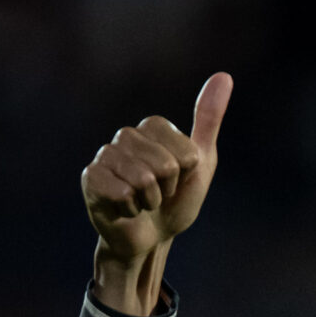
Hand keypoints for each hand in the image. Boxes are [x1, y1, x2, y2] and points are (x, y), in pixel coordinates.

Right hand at [81, 72, 231, 316]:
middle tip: (158, 196)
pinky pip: (120, 193)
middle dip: (167, 190)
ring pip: (142, 179)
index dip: (186, 174)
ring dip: (149, 202)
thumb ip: (209, 120)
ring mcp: (106, 156)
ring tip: (142, 203)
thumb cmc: (176, 202)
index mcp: (153, 127)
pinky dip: (129, 210)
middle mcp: (126, 136)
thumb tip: (223, 76)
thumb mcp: (201, 163)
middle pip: (164, 164)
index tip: (176, 181)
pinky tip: (124, 210)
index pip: (184, 151)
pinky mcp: (91, 178)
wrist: (151, 240)